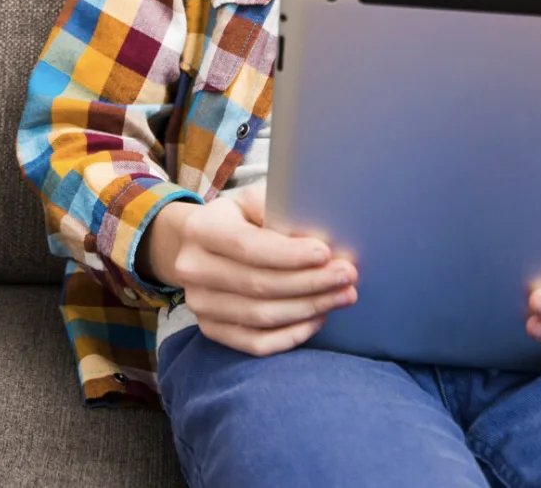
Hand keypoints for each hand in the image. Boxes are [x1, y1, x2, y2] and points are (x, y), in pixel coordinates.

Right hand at [144, 181, 358, 356]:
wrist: (196, 244)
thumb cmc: (237, 218)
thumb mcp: (252, 199)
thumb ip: (279, 207)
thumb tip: (321, 230)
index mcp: (202, 228)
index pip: (249, 247)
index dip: (290, 255)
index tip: (327, 253)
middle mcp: (192, 268)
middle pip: (259, 285)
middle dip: (310, 282)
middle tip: (348, 276)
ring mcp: (199, 303)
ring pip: (261, 316)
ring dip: (308, 308)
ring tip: (343, 296)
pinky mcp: (210, 329)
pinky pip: (255, 343)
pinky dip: (291, 335)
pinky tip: (317, 318)